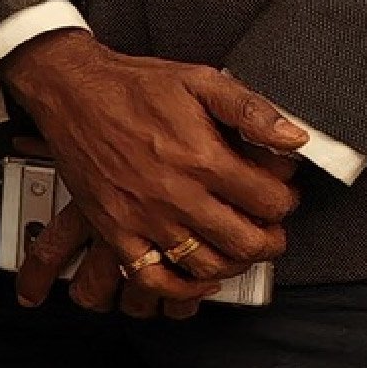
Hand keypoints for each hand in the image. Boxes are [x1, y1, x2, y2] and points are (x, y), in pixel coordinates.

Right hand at [0, 30, 304, 309]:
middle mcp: (175, 193)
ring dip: (233, 262)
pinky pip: (153, 277)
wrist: (71, 91)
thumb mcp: (199, 80)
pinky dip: (182, 287)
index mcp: (201, 156)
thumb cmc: (133, 85)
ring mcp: (143, 217)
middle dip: (270, 240)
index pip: (269, 201)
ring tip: (238, 245)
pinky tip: (197, 274)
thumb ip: (251, 109)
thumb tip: (295, 138)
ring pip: (207, 265)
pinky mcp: (115, 229)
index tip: (281, 193)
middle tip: (270, 229)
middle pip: (246, 242)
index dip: (286, 199)